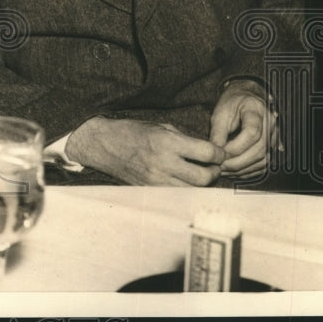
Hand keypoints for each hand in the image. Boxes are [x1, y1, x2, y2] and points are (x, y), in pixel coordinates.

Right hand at [66, 116, 226, 185]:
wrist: (103, 144)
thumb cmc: (131, 131)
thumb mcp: (160, 126)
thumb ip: (184, 139)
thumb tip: (207, 150)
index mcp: (166, 142)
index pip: (207, 153)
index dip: (218, 153)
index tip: (218, 152)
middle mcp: (163, 163)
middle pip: (204, 177)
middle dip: (213, 171)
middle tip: (212, 165)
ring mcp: (156, 180)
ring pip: (192, 190)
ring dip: (201, 183)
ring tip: (198, 173)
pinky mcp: (150, 190)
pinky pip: (177, 195)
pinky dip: (185, 189)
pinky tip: (183, 180)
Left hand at [210, 80, 279, 178]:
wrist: (245, 99)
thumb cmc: (232, 103)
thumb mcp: (221, 112)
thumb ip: (218, 132)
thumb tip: (215, 152)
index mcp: (256, 110)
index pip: (252, 132)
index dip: (236, 147)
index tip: (220, 153)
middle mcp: (270, 124)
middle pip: (259, 149)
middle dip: (237, 162)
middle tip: (219, 166)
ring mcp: (274, 137)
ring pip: (263, 160)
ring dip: (242, 169)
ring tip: (223, 170)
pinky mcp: (272, 147)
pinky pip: (263, 164)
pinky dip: (248, 171)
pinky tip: (233, 171)